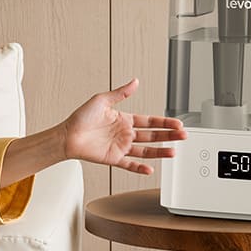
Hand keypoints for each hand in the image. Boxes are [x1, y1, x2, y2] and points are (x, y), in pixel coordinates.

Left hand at [61, 78, 186, 175]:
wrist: (66, 136)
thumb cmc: (80, 118)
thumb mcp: (102, 100)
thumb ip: (120, 93)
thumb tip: (135, 81)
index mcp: (124, 119)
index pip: (150, 121)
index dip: (164, 122)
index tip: (177, 123)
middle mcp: (125, 134)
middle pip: (152, 135)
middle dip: (169, 136)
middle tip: (183, 136)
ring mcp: (120, 147)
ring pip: (146, 151)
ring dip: (160, 151)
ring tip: (173, 152)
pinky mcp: (113, 159)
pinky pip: (130, 165)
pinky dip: (140, 168)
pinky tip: (151, 169)